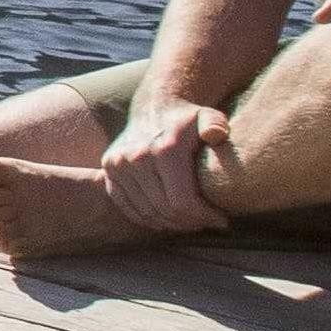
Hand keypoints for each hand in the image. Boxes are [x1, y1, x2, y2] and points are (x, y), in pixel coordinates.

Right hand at [100, 97, 236, 234]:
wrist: (154, 107)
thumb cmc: (188, 120)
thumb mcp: (208, 117)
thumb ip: (216, 125)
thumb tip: (215, 135)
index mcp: (164, 149)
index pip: (182, 201)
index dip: (204, 216)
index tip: (222, 219)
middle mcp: (136, 157)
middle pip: (164, 210)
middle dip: (190, 222)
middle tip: (207, 222)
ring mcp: (119, 164)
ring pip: (146, 212)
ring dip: (170, 223)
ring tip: (190, 221)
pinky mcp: (109, 169)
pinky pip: (126, 205)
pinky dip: (146, 218)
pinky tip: (166, 218)